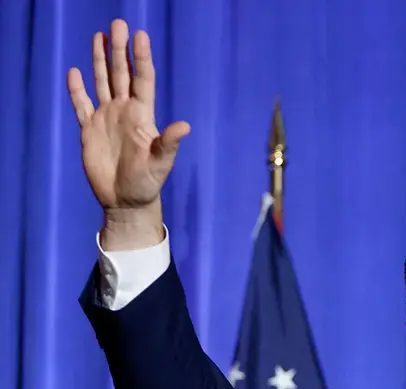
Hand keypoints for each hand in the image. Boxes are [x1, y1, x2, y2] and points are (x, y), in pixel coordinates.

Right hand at [66, 19, 188, 247]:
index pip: (142, 80)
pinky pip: (81, 104)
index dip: (141, 58)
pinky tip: (75, 72)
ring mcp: (106, 118)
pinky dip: (77, 89)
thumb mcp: (161, 163)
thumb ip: (169, 143)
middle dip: (119, 49)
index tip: (140, 35)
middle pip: (121, 74)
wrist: (126, 201)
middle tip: (118, 24)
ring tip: (99, 36)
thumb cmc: (148, 183)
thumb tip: (184, 126)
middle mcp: (125, 111)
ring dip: (101, 61)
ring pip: (102, 82)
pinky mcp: (89, 130)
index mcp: (143, 116)